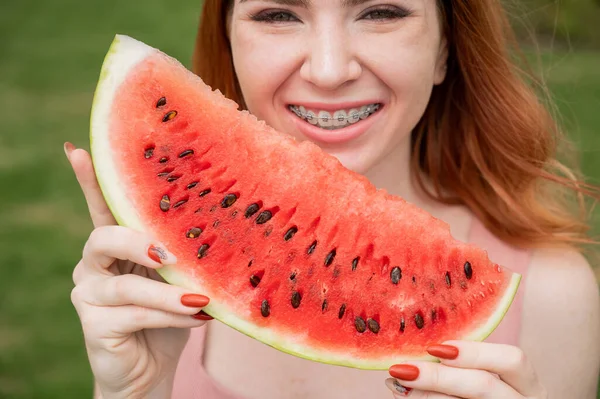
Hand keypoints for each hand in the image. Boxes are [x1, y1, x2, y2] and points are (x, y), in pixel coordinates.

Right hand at [65, 142, 211, 398]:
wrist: (153, 367)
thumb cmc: (170, 315)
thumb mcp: (178, 278)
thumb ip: (183, 255)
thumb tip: (220, 228)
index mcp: (115, 246)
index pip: (101, 206)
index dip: (89, 179)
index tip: (77, 150)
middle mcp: (94, 265)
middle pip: (102, 237)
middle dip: (137, 242)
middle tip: (170, 255)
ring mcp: (89, 295)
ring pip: (125, 286)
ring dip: (168, 293)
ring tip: (201, 299)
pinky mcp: (94, 325)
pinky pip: (136, 315)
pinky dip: (171, 316)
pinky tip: (198, 318)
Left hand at [385, 341, 547, 397]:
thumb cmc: (481, 395)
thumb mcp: (482, 380)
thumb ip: (459, 367)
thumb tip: (413, 356)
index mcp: (527, 385)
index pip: (513, 359)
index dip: (474, 351)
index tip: (435, 347)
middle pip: (484, 385)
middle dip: (439, 376)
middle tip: (403, 370)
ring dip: (427, 397)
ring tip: (398, 387)